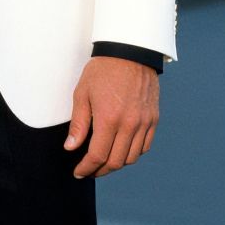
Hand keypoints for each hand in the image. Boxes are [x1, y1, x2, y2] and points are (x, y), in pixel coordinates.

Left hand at [63, 56, 158, 178]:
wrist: (129, 52)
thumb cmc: (102, 70)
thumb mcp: (82, 93)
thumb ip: (78, 124)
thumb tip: (71, 147)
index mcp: (109, 119)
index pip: (98, 155)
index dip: (87, 168)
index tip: (79, 172)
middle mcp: (129, 125)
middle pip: (115, 161)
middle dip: (100, 170)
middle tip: (89, 169)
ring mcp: (144, 123)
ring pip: (131, 158)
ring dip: (116, 164)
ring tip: (104, 161)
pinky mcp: (153, 119)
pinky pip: (145, 146)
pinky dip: (132, 153)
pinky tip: (122, 150)